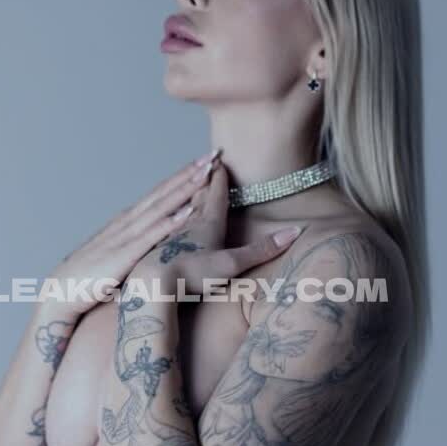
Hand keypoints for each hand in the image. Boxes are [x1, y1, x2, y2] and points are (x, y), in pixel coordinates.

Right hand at [49, 155, 217, 307]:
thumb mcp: (116, 256)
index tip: (203, 162)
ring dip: (184, 189)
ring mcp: (125, 237)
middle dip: (189, 173)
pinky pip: (151, 236)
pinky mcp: (124, 256)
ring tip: (205, 173)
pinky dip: (170, 222)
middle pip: (163, 193)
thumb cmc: (89, 278)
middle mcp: (127, 223)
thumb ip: (134, 247)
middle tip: (213, 154)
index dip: (181, 176)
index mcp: (127, 222)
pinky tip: (187, 211)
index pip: (158, 194)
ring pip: (160, 207)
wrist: (61, 292)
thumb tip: (155, 245)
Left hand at [135, 159, 302, 294]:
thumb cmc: (192, 274)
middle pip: (197, 196)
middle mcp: (187, 224)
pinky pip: (163, 226)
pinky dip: (168, 216)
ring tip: (187, 183)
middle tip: (206, 162)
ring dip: (185, 194)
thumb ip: (262, 249)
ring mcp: (169, 236)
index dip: (219, 178)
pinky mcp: (154, 249)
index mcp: (207, 224)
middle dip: (203, 179)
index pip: (215, 195)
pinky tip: (164, 220)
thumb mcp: (232, 263)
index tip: (221, 160)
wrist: (151, 285)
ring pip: (179, 208)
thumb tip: (295, 232)